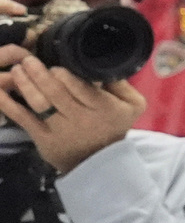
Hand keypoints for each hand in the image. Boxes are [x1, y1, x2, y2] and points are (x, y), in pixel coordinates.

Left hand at [0, 42, 144, 172]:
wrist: (100, 162)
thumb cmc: (114, 126)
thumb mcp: (133, 105)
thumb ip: (121, 83)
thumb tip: (101, 63)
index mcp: (102, 108)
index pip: (82, 90)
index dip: (65, 77)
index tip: (54, 66)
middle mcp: (80, 119)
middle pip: (56, 94)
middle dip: (40, 75)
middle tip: (28, 60)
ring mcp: (59, 130)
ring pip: (39, 104)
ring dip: (25, 85)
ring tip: (16, 70)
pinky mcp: (42, 138)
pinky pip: (24, 119)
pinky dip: (9, 106)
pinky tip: (0, 92)